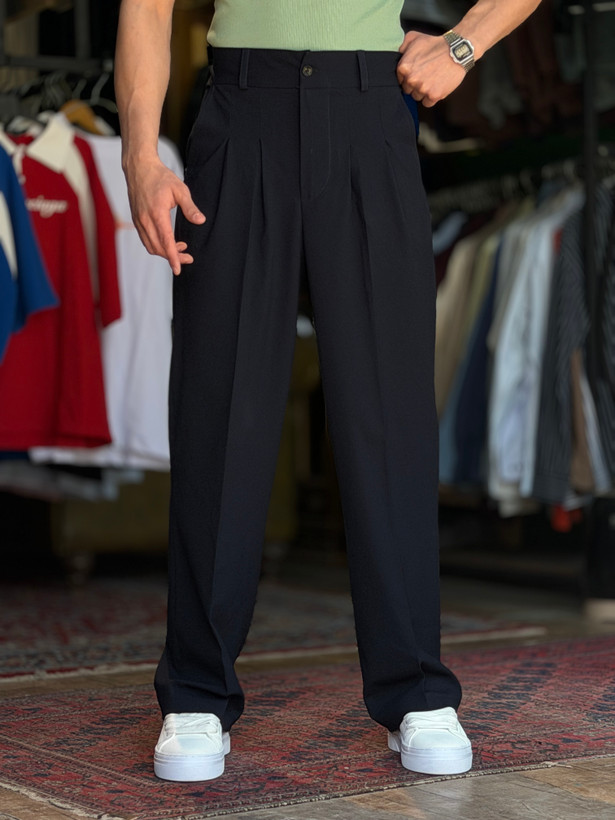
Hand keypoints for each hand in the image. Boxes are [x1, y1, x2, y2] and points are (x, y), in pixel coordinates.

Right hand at [124, 156, 204, 275]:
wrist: (139, 167)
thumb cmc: (160, 177)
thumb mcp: (180, 189)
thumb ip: (190, 207)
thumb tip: (200, 221)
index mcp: (156, 213)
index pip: (166, 242)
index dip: (173, 257)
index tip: (178, 269)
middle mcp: (145, 220)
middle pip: (158, 248)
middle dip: (173, 257)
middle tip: (189, 258)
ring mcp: (138, 221)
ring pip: (151, 246)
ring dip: (165, 252)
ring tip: (181, 248)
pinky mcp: (136, 220)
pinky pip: (146, 240)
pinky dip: (157, 246)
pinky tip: (169, 241)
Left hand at [397, 31, 466, 107]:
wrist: (456, 50)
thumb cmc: (436, 44)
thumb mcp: (415, 37)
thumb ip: (402, 45)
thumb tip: (397, 53)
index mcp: (404, 67)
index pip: (400, 80)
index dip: (408, 77)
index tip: (416, 72)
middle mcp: (411, 79)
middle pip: (408, 90)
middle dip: (415, 85)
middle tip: (425, 76)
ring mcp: (422, 88)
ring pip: (417, 97)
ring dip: (423, 92)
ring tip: (432, 80)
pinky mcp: (434, 95)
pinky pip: (427, 103)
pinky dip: (431, 97)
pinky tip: (436, 86)